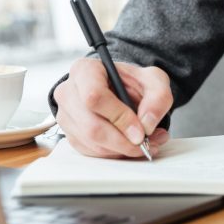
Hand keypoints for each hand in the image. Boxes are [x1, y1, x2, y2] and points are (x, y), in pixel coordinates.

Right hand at [54, 57, 172, 158]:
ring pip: (91, 143)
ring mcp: (66, 115)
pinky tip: (131, 145)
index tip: (141, 131)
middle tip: (147, 143)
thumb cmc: (133, 82)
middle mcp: (68, 92)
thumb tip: (147, 123)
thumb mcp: (154, 80)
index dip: (119, 117)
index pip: (94, 96)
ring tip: (147, 143)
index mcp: (85, 70)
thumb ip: (158, 97)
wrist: (122, 89)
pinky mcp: (70, 135)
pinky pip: (91, 152)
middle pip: (91, 126)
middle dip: (123, 141)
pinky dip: (114, 153)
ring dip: (122, 149)